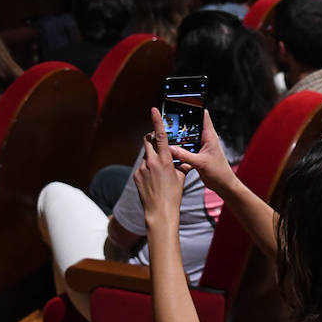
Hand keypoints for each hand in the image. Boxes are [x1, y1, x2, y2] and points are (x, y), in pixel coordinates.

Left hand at [133, 108, 186, 229]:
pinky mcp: (136, 175)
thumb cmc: (173, 195)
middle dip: (152, 138)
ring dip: (151, 157)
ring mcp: (142, 168)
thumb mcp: (181, 177)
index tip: (153, 110)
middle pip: (148, 141)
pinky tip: (152, 180)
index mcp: (165, 160)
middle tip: (159, 142)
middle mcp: (151, 161)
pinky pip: (141, 166)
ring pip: (145, 155)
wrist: (159, 211)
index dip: (157, 121)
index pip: (161, 136)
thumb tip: (185, 159)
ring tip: (159, 172)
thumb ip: (182, 165)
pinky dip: (147, 169)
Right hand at [167, 109, 235, 194]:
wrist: (223, 184)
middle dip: (182, 122)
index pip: (203, 116)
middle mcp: (205, 139)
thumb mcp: (200, 163)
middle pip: (192, 125)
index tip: (183, 102)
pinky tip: (171, 146)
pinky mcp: (197, 154)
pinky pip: (186, 147)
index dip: (194, 108)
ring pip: (188, 136)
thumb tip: (170, 148)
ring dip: (180, 135)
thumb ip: (184, 155)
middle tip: (168, 118)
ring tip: (167, 130)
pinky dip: (180, 146)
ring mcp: (201, 146)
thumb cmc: (218, 172)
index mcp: (209, 136)